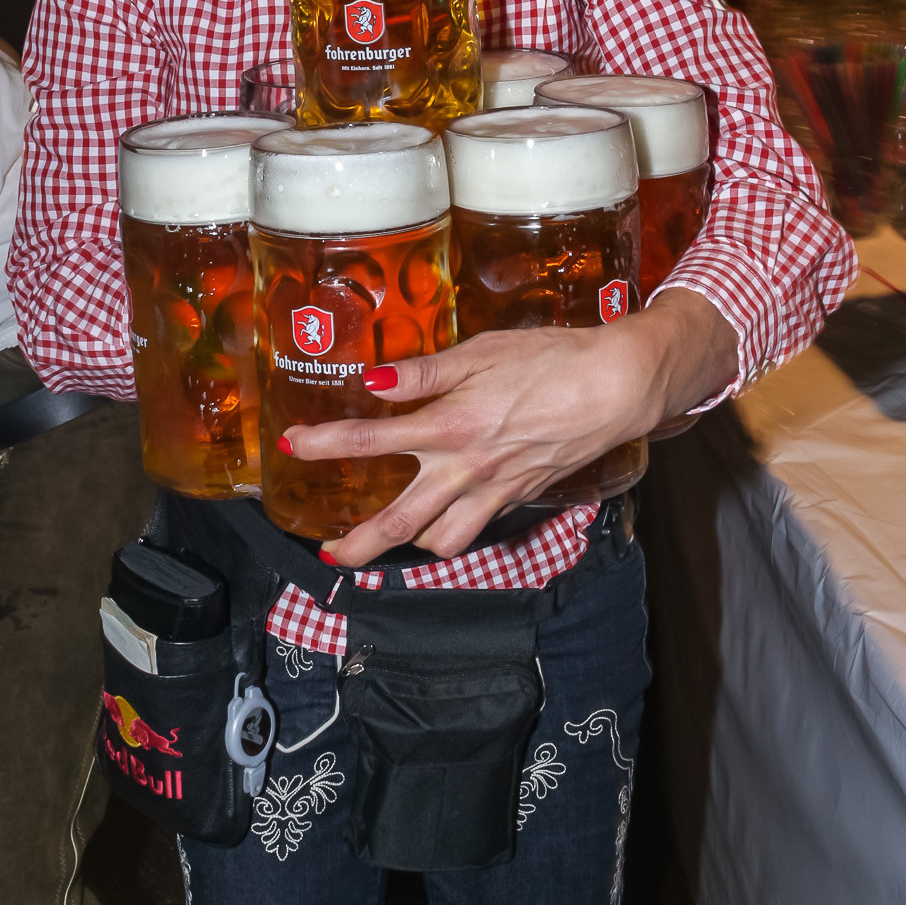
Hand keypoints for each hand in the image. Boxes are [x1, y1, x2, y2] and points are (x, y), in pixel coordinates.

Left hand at [283, 288, 737, 567]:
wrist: (614, 387)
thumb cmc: (550, 359)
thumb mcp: (481, 352)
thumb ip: (423, 373)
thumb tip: (371, 381)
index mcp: (450, 427)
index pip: (370, 440)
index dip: (325, 445)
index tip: (292, 446)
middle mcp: (467, 469)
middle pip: (400, 523)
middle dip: (359, 544)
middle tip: (328, 552)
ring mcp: (495, 491)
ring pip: (442, 541)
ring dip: (410, 544)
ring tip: (387, 538)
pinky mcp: (518, 496)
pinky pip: (476, 529)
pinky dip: (453, 532)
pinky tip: (444, 517)